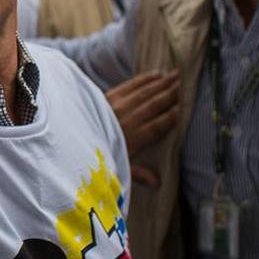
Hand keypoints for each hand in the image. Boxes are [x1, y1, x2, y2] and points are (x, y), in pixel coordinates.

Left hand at [105, 71, 179, 186]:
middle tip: (189, 83)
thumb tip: (158, 184)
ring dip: (163, 83)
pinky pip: (129, 85)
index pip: (159, 126)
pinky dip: (143, 79)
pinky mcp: (107, 96)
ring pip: (145, 92)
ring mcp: (116, 106)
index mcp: (132, 139)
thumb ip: (138, 174)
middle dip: (173, 94)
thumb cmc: (96, 156)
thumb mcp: (116, 169)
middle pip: (154, 105)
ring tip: (178, 75)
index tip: (189, 107)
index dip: (174, 116)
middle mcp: (127, 120)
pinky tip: (156, 74)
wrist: (68, 139)